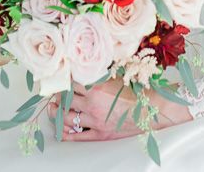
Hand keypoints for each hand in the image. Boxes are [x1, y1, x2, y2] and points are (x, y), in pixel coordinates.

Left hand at [48, 81, 192, 140]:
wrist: (150, 109)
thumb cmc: (136, 91)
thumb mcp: (116, 77)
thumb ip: (100, 74)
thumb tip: (87, 68)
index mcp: (96, 88)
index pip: (72, 83)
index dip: (65, 81)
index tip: (62, 80)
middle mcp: (92, 104)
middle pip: (65, 99)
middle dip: (58, 96)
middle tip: (56, 93)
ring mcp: (94, 121)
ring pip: (66, 117)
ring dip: (56, 112)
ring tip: (53, 108)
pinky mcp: (99, 134)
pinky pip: (77, 136)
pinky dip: (65, 133)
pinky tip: (60, 129)